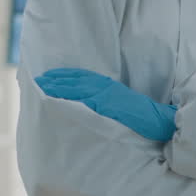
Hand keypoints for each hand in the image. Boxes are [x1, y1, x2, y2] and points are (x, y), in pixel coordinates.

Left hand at [35, 68, 177, 142]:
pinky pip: (84, 102)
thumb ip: (104, 101)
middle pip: (74, 80)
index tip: (47, 76)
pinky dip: (69, 100)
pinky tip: (57, 102)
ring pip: (75, 89)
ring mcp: (105, 95)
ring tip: (41, 89)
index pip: (80, 76)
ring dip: (57, 88)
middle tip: (37, 81)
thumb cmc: (141, 116)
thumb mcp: (120, 102)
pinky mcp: (107, 105)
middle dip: (54, 80)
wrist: (158, 120)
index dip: (62, 75)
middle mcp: (104, 86)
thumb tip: (88, 105)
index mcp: (107, 84)